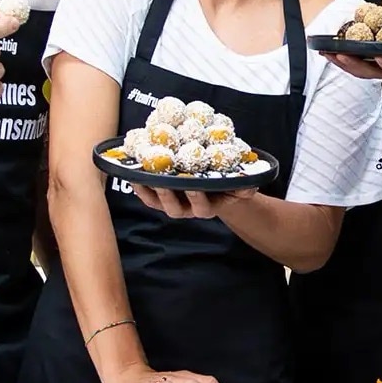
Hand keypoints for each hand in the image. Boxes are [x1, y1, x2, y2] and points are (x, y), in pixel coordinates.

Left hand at [132, 186, 257, 218]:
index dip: (197, 198)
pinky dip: (139, 186)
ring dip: (149, 190)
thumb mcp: (238, 184)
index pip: (202, 206)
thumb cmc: (226, 182)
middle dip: (168, 195)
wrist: (215, 184)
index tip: (195, 186)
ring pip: (158, 202)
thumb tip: (249, 186)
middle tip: (162, 180)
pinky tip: (132, 173)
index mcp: (207, 206)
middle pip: (175, 207)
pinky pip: (147, 195)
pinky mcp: (158, 198)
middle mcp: (187, 208)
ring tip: (142, 175)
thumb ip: (244, 186)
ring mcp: (171, 204)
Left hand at [322, 52, 381, 95]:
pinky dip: (344, 59)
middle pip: (370, 71)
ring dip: (343, 62)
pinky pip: (358, 64)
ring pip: (360, 69)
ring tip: (325, 51)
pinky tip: (330, 51)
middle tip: (338, 54)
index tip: (380, 56)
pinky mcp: (380, 67)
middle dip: (354, 63)